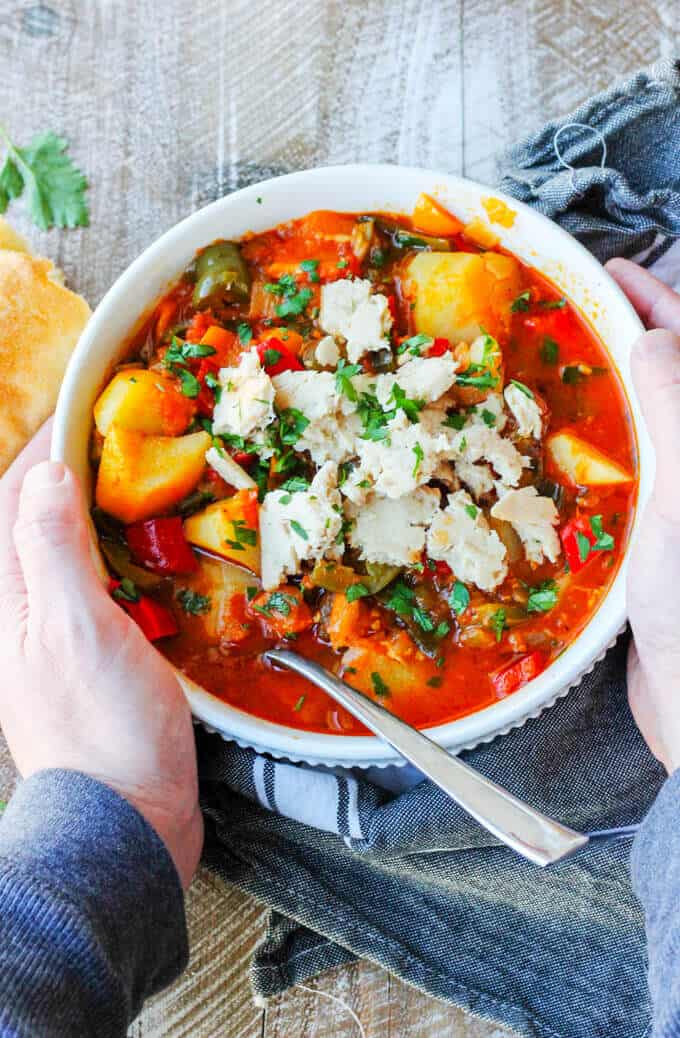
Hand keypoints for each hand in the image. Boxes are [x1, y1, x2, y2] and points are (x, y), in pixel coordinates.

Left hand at [0, 423, 202, 887]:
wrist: (124, 818)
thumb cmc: (103, 727)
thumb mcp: (77, 628)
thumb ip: (53, 550)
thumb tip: (49, 474)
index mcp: (8, 599)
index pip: (16, 499)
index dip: (48, 449)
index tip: (87, 412)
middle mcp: (19, 612)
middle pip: (34, 521)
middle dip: (69, 474)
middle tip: (120, 442)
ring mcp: (48, 637)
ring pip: (64, 552)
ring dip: (93, 512)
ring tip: (134, 484)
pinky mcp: (82, 658)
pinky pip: (90, 587)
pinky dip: (113, 556)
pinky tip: (144, 556)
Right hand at [607, 258, 679, 773]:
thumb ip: (677, 407)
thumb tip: (652, 334)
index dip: (658, 300)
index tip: (610, 268)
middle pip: (670, 379)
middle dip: (627, 336)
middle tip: (574, 307)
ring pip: (646, 423)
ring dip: (606, 386)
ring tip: (556, 360)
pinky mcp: (661, 543)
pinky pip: (627, 475)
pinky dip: (594, 447)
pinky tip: (560, 443)